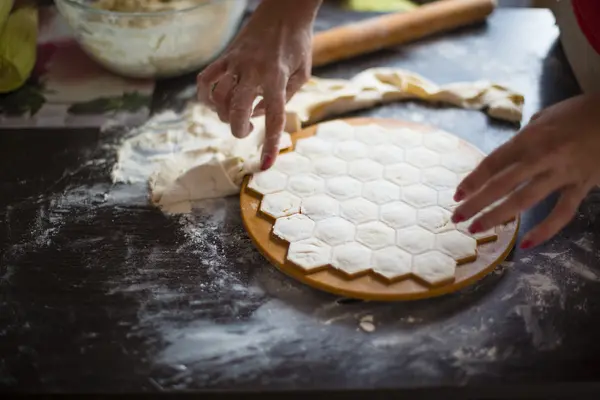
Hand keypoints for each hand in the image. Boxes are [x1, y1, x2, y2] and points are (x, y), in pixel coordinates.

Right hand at [197, 0, 320, 169]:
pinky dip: (205, 94)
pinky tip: (212, 101)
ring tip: (233, 114)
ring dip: (222, 114)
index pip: (274, 118)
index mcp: (277, 78)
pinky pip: (206, 79)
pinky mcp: (226, 56)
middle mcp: (254, 72)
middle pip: (235, 110)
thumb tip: (260, 115)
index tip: (266, 165)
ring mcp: (236, 63)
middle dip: (237, 129)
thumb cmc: (298, 44)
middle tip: (245, 131)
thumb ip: (285, 98)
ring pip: (217, 97)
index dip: (270, 145)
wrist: (284, 10)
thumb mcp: (303, 74)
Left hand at [451, 93, 599, 248]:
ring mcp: (561, 174)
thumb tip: (505, 157)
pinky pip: (561, 213)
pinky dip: (545, 230)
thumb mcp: (543, 118)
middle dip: (476, 203)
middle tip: (457, 217)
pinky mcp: (581, 186)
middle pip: (501, 184)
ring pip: (524, 201)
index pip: (493, 163)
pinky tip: (527, 244)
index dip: (472, 181)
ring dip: (497, 216)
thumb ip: (522, 139)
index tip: (457, 195)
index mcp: (529, 138)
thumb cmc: (577, 113)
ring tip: (476, 229)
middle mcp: (541, 157)